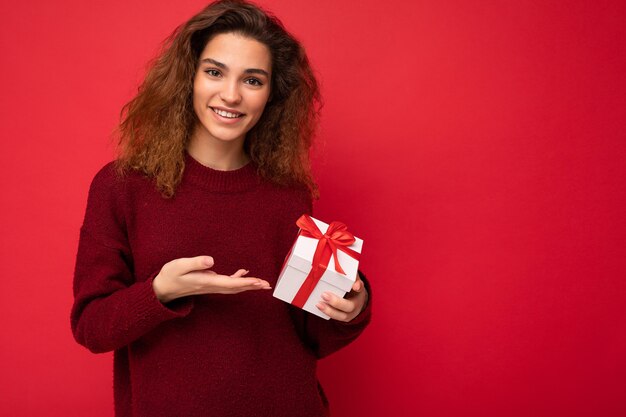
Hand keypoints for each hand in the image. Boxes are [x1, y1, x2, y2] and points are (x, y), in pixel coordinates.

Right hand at [152, 256, 270, 302]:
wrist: (163, 289)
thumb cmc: (170, 275)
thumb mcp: (179, 266)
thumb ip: (195, 262)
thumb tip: (211, 260)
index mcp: (206, 282)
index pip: (230, 283)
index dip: (245, 282)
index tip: (258, 282)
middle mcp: (211, 286)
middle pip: (236, 287)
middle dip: (252, 286)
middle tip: (267, 285)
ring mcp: (211, 286)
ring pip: (233, 286)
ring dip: (248, 285)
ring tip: (262, 283)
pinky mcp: (209, 283)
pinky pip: (227, 283)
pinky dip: (238, 279)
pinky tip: (244, 273)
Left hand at [315, 274, 367, 321]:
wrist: (354, 301)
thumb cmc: (350, 286)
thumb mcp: (351, 279)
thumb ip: (348, 273)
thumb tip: (340, 268)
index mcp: (359, 292)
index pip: (360, 288)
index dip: (358, 286)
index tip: (355, 286)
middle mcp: (356, 305)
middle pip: (349, 306)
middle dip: (336, 302)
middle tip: (324, 295)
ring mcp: (349, 314)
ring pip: (341, 316)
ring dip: (329, 311)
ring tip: (318, 304)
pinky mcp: (341, 317)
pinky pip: (334, 317)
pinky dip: (325, 314)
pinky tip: (317, 308)